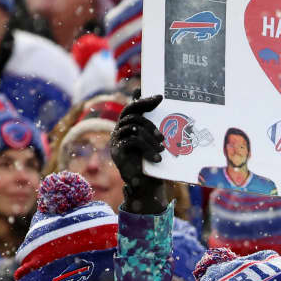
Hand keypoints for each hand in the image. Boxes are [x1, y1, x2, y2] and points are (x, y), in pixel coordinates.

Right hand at [110, 94, 168, 214]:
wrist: (146, 183)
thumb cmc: (153, 160)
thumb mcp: (157, 141)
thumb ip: (157, 126)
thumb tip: (164, 105)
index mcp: (129, 125)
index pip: (133, 106)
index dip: (144, 100)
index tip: (161, 97)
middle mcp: (119, 129)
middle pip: (131, 114)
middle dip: (149, 122)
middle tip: (163, 136)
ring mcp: (116, 139)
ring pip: (134, 128)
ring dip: (151, 138)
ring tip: (162, 149)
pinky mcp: (117, 151)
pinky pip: (132, 141)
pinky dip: (147, 148)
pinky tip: (157, 158)